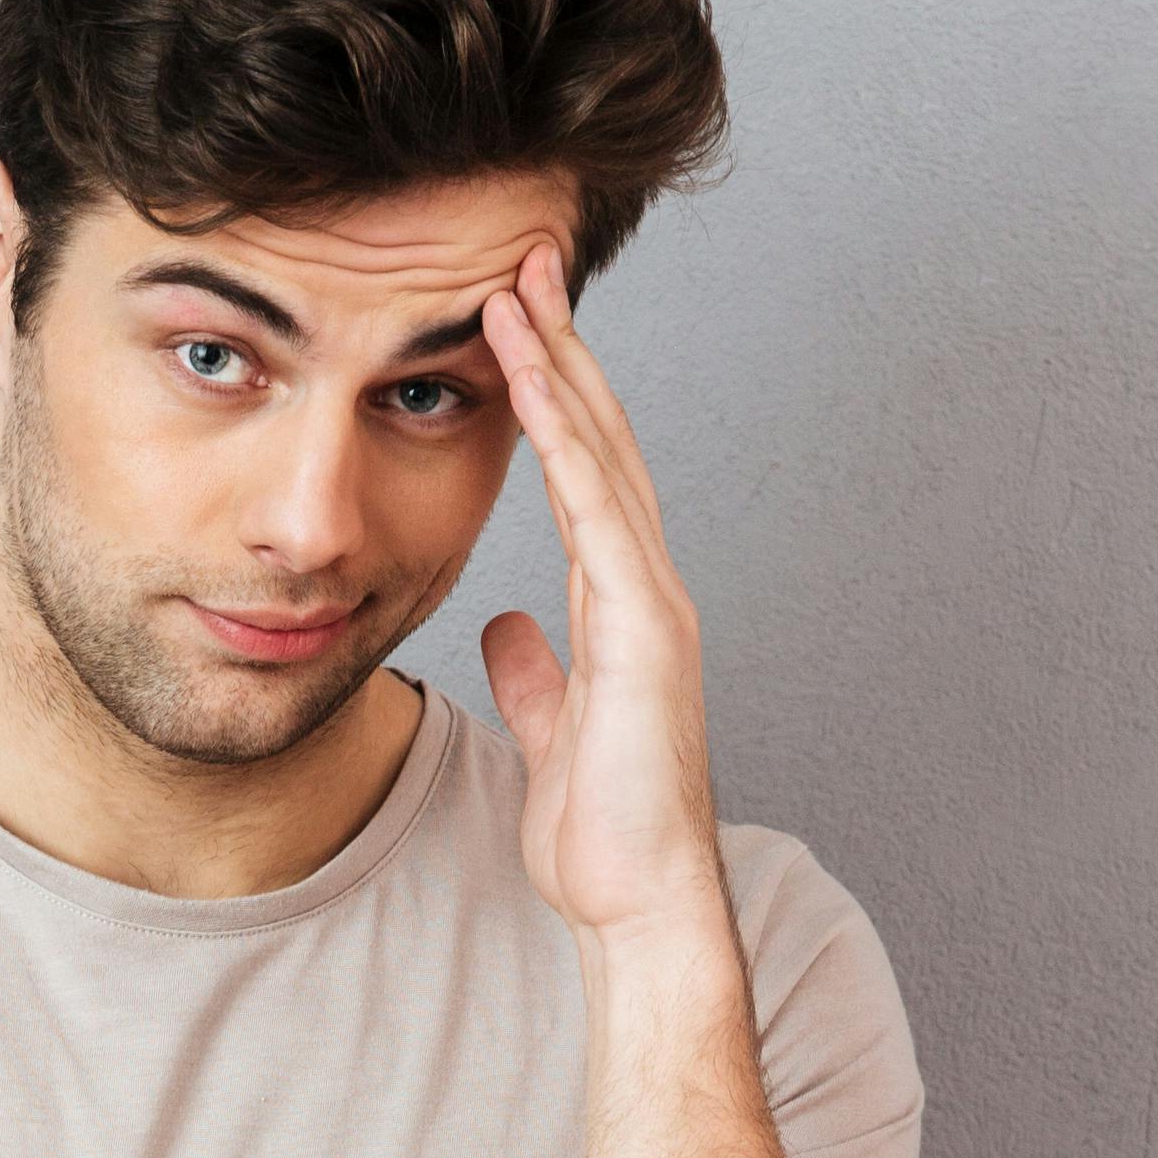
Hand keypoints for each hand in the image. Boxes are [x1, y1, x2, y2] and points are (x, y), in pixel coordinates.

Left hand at [476, 243, 729, 945]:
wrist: (640, 897)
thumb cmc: (602, 829)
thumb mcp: (550, 728)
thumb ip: (533, 671)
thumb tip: (507, 626)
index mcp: (618, 601)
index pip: (581, 472)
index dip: (549, 395)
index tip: (509, 325)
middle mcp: (642, 583)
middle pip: (598, 437)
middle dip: (559, 347)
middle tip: (520, 260)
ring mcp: (650, 598)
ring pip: (601, 453)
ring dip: (560, 366)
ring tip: (516, 285)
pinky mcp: (643, 624)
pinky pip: (597, 508)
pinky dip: (564, 438)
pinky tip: (534, 378)